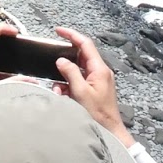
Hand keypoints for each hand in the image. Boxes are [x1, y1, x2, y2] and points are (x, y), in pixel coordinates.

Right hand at [53, 26, 134, 147]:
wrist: (110, 132)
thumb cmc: (98, 114)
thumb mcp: (80, 92)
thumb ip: (70, 73)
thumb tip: (61, 61)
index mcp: (99, 69)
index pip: (85, 44)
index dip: (71, 35)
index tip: (58, 30)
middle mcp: (100, 72)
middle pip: (80, 56)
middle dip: (65, 61)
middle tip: (52, 64)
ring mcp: (97, 80)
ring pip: (77, 70)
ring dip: (65, 78)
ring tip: (60, 90)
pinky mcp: (94, 89)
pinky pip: (79, 81)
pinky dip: (69, 86)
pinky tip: (64, 96)